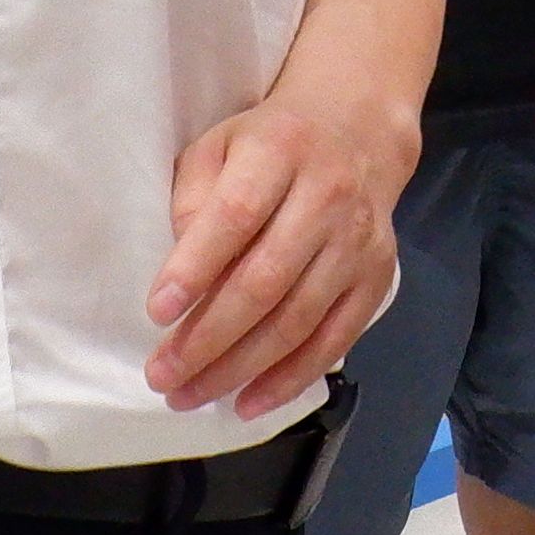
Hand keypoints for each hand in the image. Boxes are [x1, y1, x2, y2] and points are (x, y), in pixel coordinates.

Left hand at [149, 75, 415, 415]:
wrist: (357, 132)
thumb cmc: (269, 144)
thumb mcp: (220, 144)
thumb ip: (195, 198)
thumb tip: (181, 272)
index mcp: (279, 150)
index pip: (237, 215)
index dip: (196, 267)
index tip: (157, 313)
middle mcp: (327, 196)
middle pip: (265, 280)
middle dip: (208, 338)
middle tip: (162, 375)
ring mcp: (357, 241)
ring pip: (297, 319)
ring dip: (240, 368)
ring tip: (189, 394)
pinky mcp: (376, 277)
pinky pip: (334, 340)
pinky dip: (290, 378)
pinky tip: (248, 402)